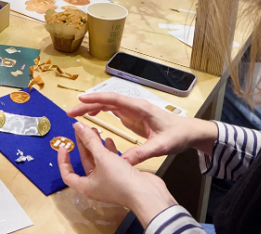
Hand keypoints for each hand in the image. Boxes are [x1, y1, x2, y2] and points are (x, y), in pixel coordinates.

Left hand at [59, 121, 175, 224]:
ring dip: (96, 146)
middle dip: (82, 145)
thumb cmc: (121, 180)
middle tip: (81, 129)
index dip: (63, 160)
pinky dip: (108, 151)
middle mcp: (95, 185)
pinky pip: (110, 162)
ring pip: (98, 160)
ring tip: (95, 130)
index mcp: (86, 186)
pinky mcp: (120, 176)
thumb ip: (90, 141)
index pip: (67, 174)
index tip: (64, 146)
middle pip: (84, 162)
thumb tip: (78, 126)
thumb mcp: (103, 158)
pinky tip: (109, 140)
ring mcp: (109, 181)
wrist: (147, 193)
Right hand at [68, 93, 217, 164]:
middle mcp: (134, 106)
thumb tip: (123, 162)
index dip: (96, 99)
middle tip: (70, 111)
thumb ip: (143, 153)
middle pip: (106, 101)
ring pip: (108, 104)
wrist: (189, 132)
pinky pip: (113, 110)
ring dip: (92, 107)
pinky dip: (100, 111)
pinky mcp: (133, 116)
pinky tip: (92, 116)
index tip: (80, 99)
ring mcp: (133, 110)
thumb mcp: (162, 147)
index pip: (114, 100)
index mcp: (140, 108)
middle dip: (88, 104)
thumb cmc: (178, 136)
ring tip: (76, 114)